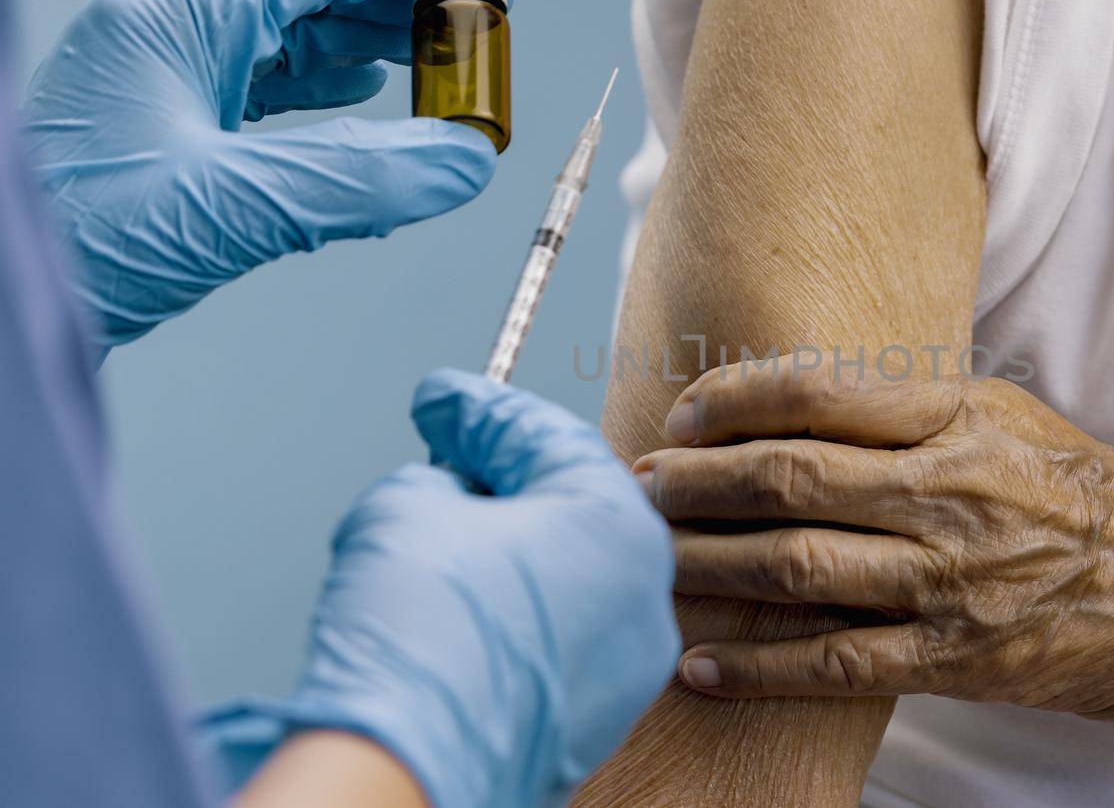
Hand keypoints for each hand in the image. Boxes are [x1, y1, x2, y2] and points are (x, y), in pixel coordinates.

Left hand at [21, 0, 510, 354]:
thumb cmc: (67, 239)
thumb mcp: (228, 206)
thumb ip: (358, 182)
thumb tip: (460, 160)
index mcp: (175, 11)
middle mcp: (170, 27)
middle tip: (477, 13)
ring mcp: (165, 74)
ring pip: (290, 31)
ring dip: (372, 41)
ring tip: (442, 55)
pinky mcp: (168, 126)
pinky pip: (267, 83)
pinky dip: (329, 88)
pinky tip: (366, 96)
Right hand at [208, 370, 678, 805]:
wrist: (409, 770)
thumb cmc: (415, 637)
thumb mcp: (406, 507)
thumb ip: (443, 471)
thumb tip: (452, 480)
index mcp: (616, 518)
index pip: (545, 435)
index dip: (480, 411)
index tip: (441, 402)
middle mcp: (647, 586)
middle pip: (573, 503)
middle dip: (505, 477)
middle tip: (444, 458)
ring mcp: (634, 658)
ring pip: (577, 571)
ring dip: (518, 546)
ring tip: (446, 541)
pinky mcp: (606, 712)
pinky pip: (572, 634)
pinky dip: (528, 610)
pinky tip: (470, 611)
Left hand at [636, 354, 1113, 724]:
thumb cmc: (1097, 499)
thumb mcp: (1014, 423)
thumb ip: (916, 412)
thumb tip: (805, 404)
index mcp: (965, 418)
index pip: (821, 390)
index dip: (734, 397)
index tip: (684, 410)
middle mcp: (954, 492)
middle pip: (789, 477)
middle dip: (695, 479)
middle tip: (638, 480)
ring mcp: (955, 580)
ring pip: (798, 566)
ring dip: (707, 562)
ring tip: (648, 558)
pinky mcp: (959, 659)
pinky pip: (836, 660)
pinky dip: (759, 662)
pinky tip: (701, 660)